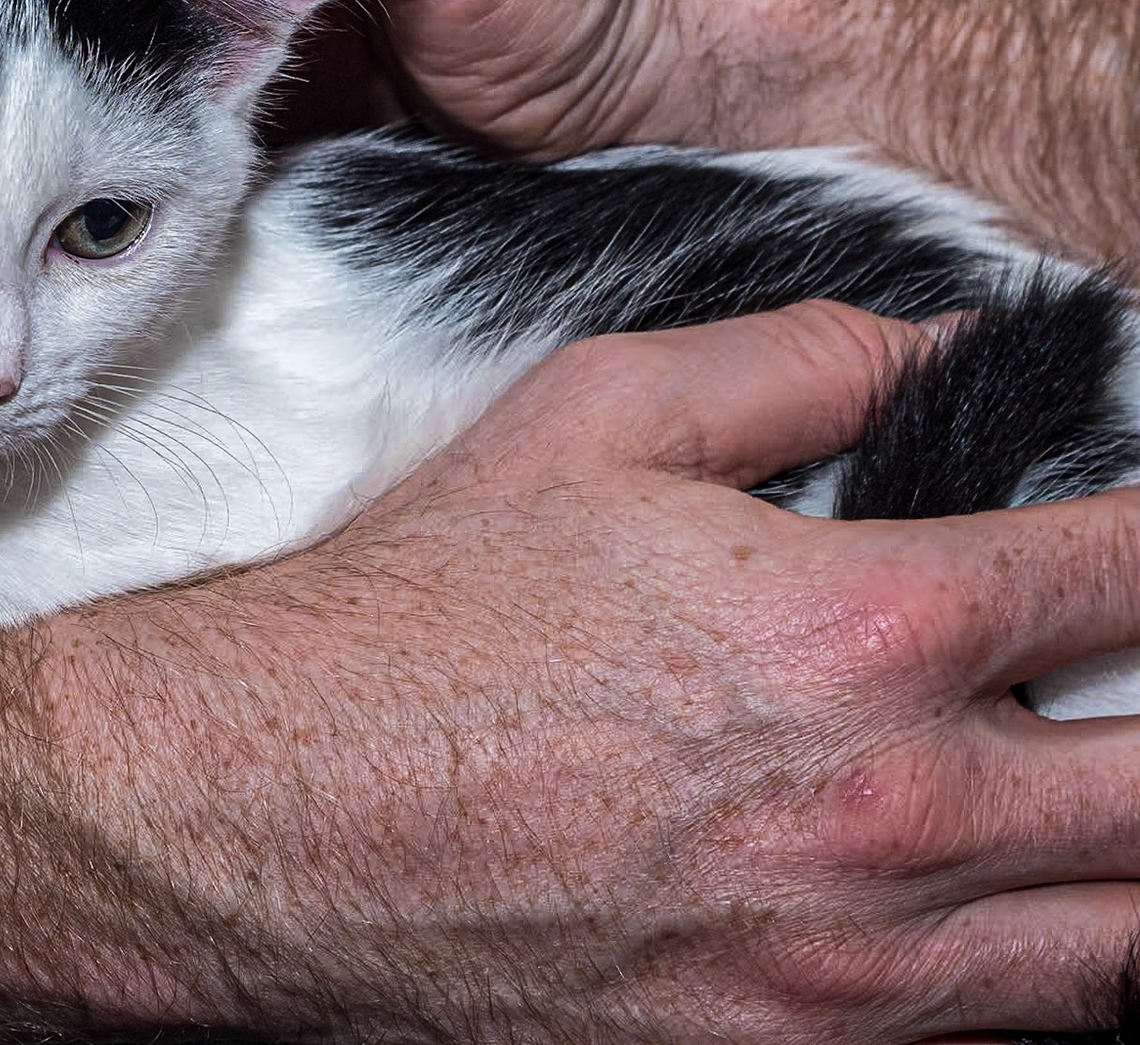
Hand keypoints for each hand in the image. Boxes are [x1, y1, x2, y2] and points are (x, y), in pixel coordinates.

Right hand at [0, 300, 1139, 1040]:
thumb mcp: (592, 415)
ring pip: (1123, 951)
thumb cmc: (421, 611)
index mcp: (863, 630)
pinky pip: (992, 1030)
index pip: (1130, 576)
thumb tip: (932, 351)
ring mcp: (846, 970)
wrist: (274, 810)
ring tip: (1095, 786)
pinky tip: (1002, 899)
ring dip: (1137, 858)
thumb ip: (798, 361)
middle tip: (1130, 664)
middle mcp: (892, 817)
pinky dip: (1042, 961)